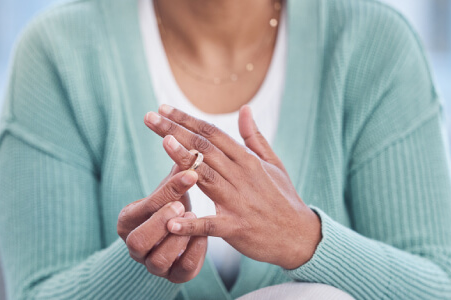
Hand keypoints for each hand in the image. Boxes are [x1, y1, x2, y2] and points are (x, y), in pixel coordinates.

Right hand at [117, 163, 206, 282]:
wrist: (176, 237)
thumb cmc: (169, 208)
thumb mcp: (167, 191)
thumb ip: (174, 172)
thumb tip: (182, 138)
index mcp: (128, 221)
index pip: (144, 207)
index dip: (167, 191)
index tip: (189, 174)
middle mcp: (134, 247)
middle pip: (137, 241)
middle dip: (160, 223)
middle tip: (181, 206)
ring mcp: (152, 265)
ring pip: (157, 261)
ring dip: (177, 240)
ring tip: (193, 219)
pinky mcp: (174, 276)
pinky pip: (181, 271)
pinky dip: (193, 253)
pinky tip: (204, 236)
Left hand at [143, 104, 321, 269]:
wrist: (300, 236)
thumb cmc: (283, 199)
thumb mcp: (272, 164)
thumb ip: (254, 138)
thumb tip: (245, 109)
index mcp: (247, 160)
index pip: (212, 133)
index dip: (187, 119)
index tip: (163, 108)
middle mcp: (241, 176)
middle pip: (204, 148)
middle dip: (175, 131)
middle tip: (150, 117)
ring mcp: (238, 201)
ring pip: (206, 176)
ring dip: (184, 160)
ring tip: (164, 143)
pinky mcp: (236, 228)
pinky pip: (210, 225)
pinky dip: (191, 224)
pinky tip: (171, 221)